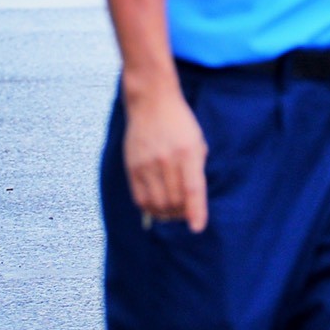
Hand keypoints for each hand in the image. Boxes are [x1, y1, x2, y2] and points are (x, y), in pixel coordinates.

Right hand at [122, 80, 208, 229]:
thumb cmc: (180, 123)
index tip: (197, 227)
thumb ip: (196, 168)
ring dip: (165, 214)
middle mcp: (167, 160)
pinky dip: (149, 208)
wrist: (152, 102)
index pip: (192, 189)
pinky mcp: (132, 166)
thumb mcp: (197, 141)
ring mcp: (147, 164)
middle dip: (181, 213)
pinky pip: (139, 197)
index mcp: (188, 152)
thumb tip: (192, 199)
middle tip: (184, 214)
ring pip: (156, 203)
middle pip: (173, 200)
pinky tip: (156, 206)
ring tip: (171, 212)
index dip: (196, 211)